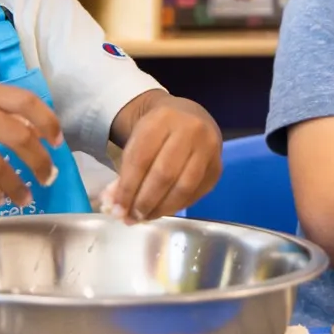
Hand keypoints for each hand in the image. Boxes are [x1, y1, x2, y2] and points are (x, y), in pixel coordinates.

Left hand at [101, 96, 221, 222]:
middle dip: (145, 201)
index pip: (141, 159)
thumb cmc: (156, 131)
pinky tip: (162, 210)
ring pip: (183, 188)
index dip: (127, 188)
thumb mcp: (137, 140)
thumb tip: (115, 205)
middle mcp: (190, 130)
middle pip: (164, 174)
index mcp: (162, 119)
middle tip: (131, 218)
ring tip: (145, 217)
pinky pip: (196, 194)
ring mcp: (208, 149)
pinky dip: (176, 207)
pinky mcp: (217, 167)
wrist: (188, 116)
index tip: (116, 209)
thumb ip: (126, 171)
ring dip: (161, 208)